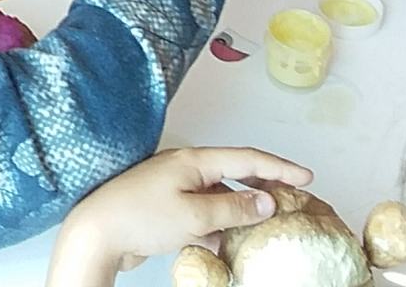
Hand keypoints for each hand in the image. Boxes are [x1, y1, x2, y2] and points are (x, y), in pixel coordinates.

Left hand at [48, 147, 312, 282]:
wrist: (99, 231)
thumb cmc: (140, 216)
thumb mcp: (193, 215)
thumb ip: (232, 208)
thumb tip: (266, 201)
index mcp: (192, 161)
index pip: (244, 158)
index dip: (278, 167)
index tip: (306, 175)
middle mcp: (185, 170)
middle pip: (234, 175)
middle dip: (264, 187)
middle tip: (294, 202)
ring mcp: (175, 189)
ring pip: (219, 198)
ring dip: (241, 213)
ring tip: (267, 230)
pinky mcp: (167, 210)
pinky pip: (203, 215)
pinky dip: (219, 228)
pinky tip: (228, 247)